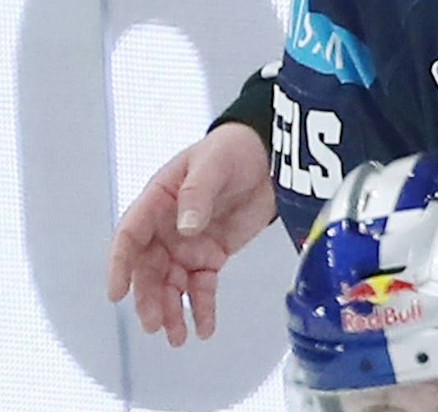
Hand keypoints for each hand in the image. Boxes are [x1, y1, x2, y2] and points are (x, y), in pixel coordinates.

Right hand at [105, 123, 275, 345]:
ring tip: (176, 338)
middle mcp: (165, 230)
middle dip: (149, 299)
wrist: (266, 159)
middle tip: (155, 324)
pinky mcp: (211, 257)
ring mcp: (187, 246)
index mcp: (156, 202)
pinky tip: (204, 329)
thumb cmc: (231, 152)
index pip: (129, 237)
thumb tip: (186, 226)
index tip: (116, 292)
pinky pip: (202, 288)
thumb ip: (198, 193)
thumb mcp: (213, 164)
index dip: (120, 265)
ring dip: (171, 311)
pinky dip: (202, 309)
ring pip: (171, 285)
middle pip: (149, 270)